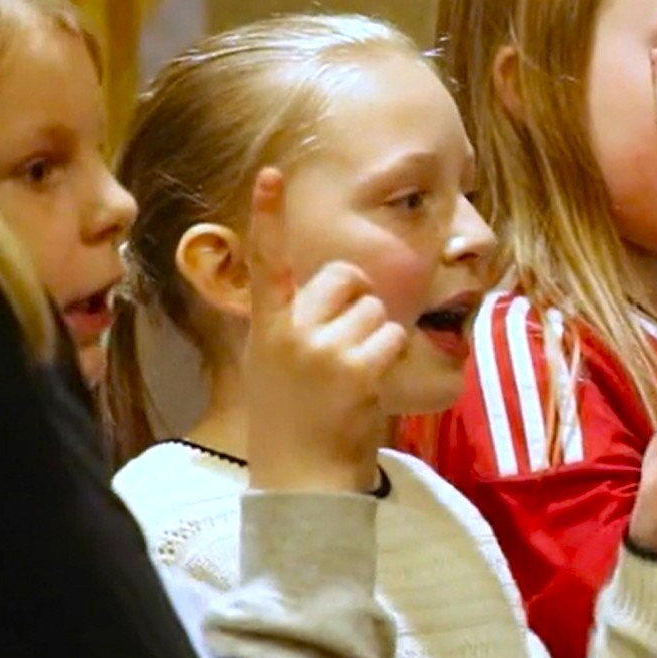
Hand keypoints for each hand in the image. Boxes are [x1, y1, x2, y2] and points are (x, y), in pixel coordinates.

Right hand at [241, 169, 408, 491]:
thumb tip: (341, 290)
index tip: (271, 173)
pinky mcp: (354, 368)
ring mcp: (321, 349)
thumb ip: (298, 326)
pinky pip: (391, 336)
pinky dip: (389, 359)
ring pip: (375, 308)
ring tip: (351, 380)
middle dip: (357, 304)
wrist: (300, 483)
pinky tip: (366, 389)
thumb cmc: (295, 424)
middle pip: (345, 278)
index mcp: (267, 328)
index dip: (267, 215)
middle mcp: (289, 332)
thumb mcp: (276, 367)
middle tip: (343, 351)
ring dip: (376, 338)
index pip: (265, 262)